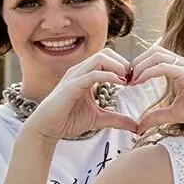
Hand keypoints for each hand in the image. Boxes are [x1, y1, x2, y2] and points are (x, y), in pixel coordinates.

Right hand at [18, 50, 137, 141]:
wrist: (46, 129)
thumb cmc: (68, 121)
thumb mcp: (99, 119)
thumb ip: (117, 119)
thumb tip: (137, 127)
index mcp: (87, 75)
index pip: (109, 59)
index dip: (125, 66)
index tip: (136, 81)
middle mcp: (80, 72)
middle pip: (106, 53)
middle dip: (124, 62)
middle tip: (134, 78)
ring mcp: (74, 77)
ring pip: (99, 58)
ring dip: (118, 66)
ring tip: (128, 80)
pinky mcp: (70, 86)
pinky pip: (92, 74)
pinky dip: (108, 75)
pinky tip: (119, 82)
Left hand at [124, 47, 183, 134]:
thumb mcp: (174, 113)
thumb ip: (156, 116)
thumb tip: (139, 126)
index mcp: (180, 69)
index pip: (155, 58)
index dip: (139, 66)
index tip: (128, 81)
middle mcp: (183, 64)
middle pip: (153, 51)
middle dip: (136, 62)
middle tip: (126, 77)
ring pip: (156, 55)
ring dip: (139, 65)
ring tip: (131, 79)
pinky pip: (163, 66)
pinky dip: (148, 71)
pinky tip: (139, 81)